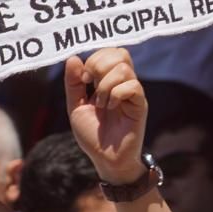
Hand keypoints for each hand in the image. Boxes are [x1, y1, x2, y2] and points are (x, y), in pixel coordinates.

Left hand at [65, 48, 148, 183]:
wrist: (105, 159)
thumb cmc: (93, 135)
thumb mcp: (75, 107)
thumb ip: (73, 83)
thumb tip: (73, 58)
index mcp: (110, 81)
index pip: (111, 52)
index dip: (95, 58)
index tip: (84, 79)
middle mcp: (124, 84)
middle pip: (120, 54)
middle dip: (99, 65)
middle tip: (90, 86)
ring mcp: (133, 94)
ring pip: (124, 69)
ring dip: (105, 85)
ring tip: (101, 103)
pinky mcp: (140, 105)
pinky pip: (133, 86)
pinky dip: (116, 94)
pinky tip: (111, 108)